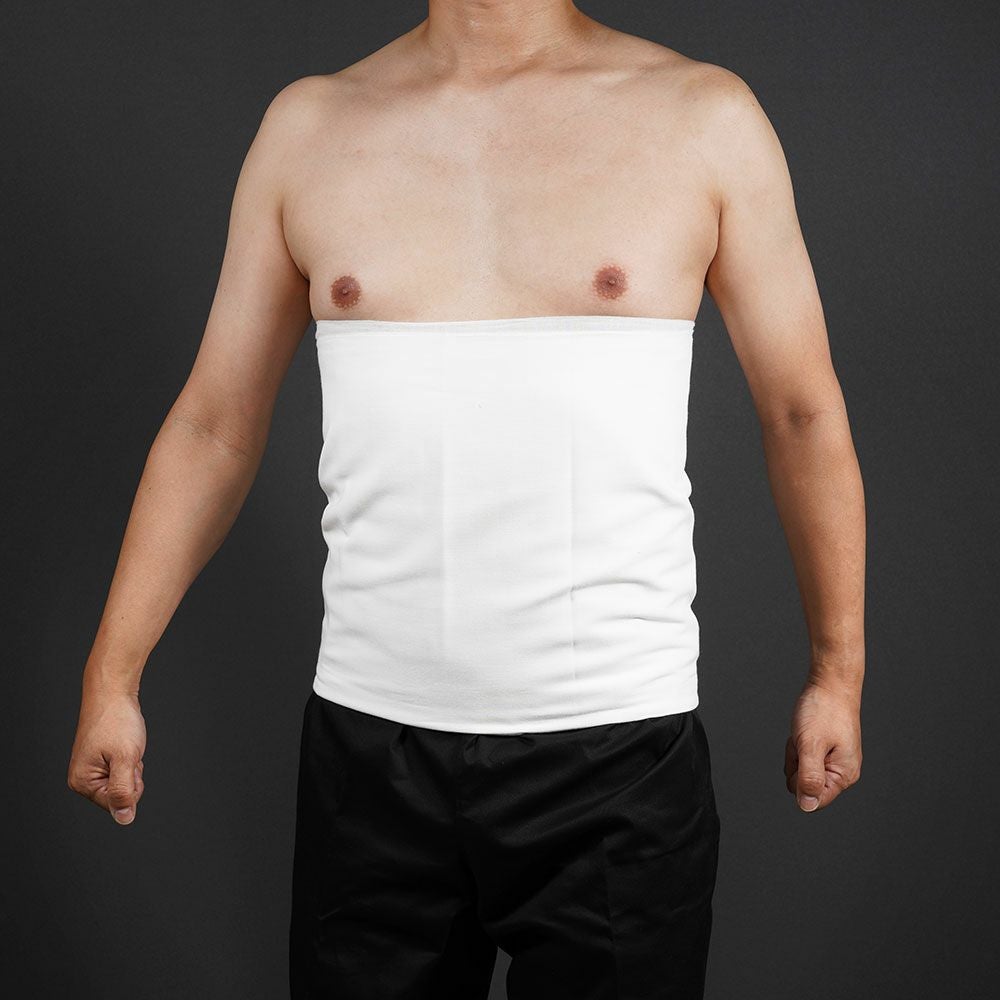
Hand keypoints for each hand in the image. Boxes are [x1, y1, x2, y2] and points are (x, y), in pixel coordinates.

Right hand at [67, 689, 146, 824]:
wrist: (113, 692)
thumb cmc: (116, 720)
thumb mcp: (125, 758)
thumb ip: (123, 790)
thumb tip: (124, 819)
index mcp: (82, 782)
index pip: (116, 804)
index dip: (131, 784)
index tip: (127, 761)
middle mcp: (83, 779)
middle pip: (120, 795)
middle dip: (132, 775)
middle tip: (127, 752)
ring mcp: (91, 769)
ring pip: (124, 782)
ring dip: (132, 765)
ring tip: (124, 746)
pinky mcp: (101, 760)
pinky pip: (123, 770)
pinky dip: (130, 758)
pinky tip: (124, 744)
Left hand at [784, 681, 861, 811]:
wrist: (830, 683)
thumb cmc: (823, 711)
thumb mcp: (810, 745)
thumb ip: (809, 777)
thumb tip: (807, 806)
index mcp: (844, 775)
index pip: (814, 800)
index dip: (800, 782)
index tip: (804, 758)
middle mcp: (841, 772)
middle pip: (804, 785)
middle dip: (796, 764)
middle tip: (804, 741)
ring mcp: (833, 761)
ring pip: (800, 770)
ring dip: (795, 752)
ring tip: (805, 733)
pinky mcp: (824, 751)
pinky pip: (801, 757)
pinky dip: (797, 745)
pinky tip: (804, 731)